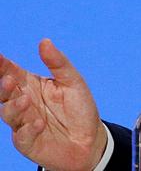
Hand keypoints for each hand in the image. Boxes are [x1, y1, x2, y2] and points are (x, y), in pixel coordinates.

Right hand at [0, 39, 107, 170]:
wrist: (90, 138)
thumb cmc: (79, 107)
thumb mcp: (73, 81)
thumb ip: (58, 62)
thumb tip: (44, 41)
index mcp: (31, 85)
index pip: (11, 72)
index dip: (3, 65)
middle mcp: (24, 103)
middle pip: (5, 93)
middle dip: (4, 86)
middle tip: (9, 80)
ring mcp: (24, 123)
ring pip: (9, 114)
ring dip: (15, 107)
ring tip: (25, 100)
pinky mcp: (28, 142)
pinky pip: (22, 136)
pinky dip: (28, 129)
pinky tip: (39, 124)